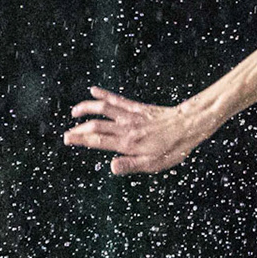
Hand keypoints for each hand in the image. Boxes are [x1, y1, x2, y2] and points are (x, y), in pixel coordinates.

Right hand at [62, 86, 215, 173]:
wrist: (189, 125)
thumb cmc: (173, 147)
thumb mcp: (154, 163)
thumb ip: (131, 165)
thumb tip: (111, 167)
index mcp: (128, 143)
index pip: (97, 140)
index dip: (80, 139)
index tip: (68, 139)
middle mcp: (126, 128)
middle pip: (96, 125)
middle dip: (79, 129)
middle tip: (67, 134)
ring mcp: (131, 116)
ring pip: (103, 108)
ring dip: (86, 108)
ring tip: (74, 111)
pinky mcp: (138, 107)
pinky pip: (117, 99)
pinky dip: (104, 94)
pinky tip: (93, 90)